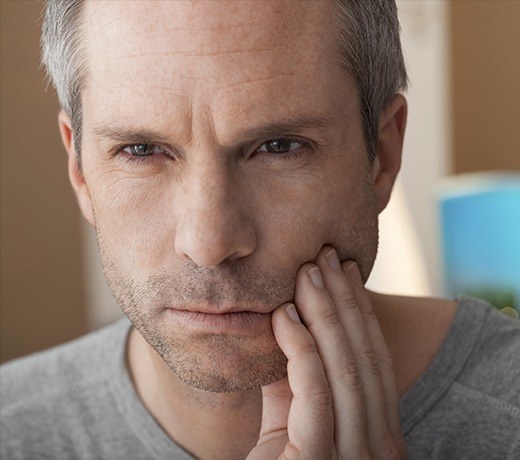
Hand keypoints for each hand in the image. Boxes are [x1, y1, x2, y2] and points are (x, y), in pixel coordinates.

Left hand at [247, 246, 406, 458]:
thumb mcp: (290, 416)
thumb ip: (294, 377)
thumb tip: (288, 320)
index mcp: (378, 432)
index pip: (374, 357)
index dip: (360, 310)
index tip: (344, 269)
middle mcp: (380, 446)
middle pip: (365, 356)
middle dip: (345, 300)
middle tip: (326, 255)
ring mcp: (355, 458)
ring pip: (346, 367)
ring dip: (326, 313)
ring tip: (308, 271)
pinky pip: (316, 392)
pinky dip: (301, 347)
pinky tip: (283, 314)